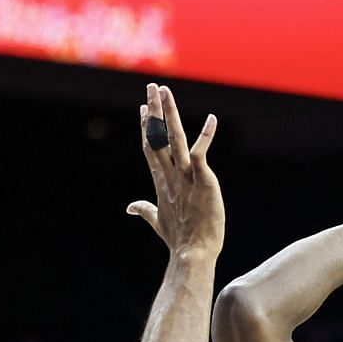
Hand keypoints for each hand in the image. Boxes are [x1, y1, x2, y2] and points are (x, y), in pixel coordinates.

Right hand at [127, 83, 223, 256]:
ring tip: (165, 91)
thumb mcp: (158, 221)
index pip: (151, 148)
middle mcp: (171, 175)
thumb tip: (130, 207)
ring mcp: (185, 177)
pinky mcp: (202, 180)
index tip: (142, 108)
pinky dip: (206, 136)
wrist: (192, 255)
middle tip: (152, 87)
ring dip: (169, 114)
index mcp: (162, 182)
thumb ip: (145, 210)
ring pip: (174, 139)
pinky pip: (201, 153)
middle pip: (158, 137)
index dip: (146, 128)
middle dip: (155, 111)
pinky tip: (212, 119)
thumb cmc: (179, 241)